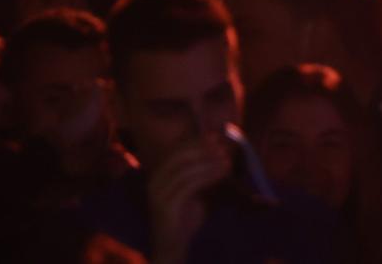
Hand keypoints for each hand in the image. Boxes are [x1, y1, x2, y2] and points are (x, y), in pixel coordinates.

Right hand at [146, 138, 229, 263]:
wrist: (172, 247)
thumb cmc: (186, 218)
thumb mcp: (195, 191)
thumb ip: (202, 174)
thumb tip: (221, 153)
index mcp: (159, 174)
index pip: (176, 150)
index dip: (196, 141)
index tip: (216, 135)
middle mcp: (155, 181)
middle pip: (179, 156)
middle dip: (202, 148)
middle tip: (222, 145)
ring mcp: (158, 194)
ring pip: (185, 170)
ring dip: (208, 161)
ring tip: (227, 159)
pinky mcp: (165, 206)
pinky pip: (189, 185)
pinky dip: (207, 175)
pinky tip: (222, 172)